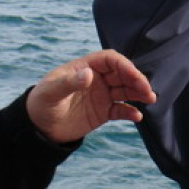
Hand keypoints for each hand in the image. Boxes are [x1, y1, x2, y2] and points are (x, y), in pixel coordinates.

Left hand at [25, 49, 156, 143]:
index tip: (135, 76)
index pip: (111, 60)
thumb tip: (89, 74)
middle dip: (136, 80)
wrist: (38, 128)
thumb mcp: (51, 92)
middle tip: (148, 91)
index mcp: (85, 67)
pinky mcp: (103, 112)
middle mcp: (96, 79)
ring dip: (138, 94)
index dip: (124, 66)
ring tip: (150, 100)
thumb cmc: (40, 104)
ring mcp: (101, 95)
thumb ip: (69, 82)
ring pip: (125, 91)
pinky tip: (137, 116)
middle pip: (122, 74)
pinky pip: (121, 110)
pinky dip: (130, 112)